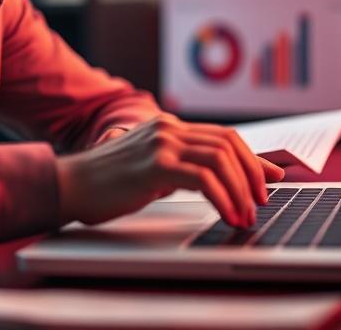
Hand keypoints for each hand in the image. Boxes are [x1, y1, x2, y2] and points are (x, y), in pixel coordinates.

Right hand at [55, 113, 284, 228]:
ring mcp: (161, 144)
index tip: (270, 181)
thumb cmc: (108, 183)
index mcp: (169, 127)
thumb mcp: (154, 170)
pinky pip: (202, 178)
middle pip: (228, 143)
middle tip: (259, 202)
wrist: (70, 185)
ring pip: (220, 159)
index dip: (252, 158)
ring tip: (244, 215)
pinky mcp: (154, 165)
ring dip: (240, 190)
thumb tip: (224, 181)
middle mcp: (168, 129)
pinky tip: (227, 215)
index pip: (224, 135)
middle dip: (252, 175)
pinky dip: (223, 198)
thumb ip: (187, 168)